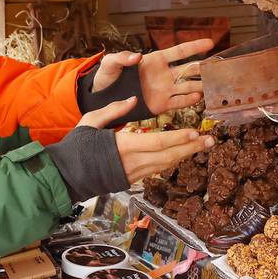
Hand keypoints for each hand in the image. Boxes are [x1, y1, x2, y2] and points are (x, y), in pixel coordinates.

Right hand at [76, 97, 214, 184]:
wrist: (67, 177)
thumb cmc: (76, 147)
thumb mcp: (90, 121)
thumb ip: (113, 110)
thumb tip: (134, 100)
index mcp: (123, 146)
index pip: (157, 143)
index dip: (178, 139)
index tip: (195, 132)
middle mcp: (132, 162)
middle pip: (168, 155)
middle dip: (191, 148)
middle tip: (210, 140)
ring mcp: (134, 173)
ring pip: (166, 164)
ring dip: (186, 155)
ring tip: (202, 145)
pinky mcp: (133, 178)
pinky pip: (158, 168)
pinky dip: (172, 160)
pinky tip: (183, 153)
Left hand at [91, 39, 214, 114]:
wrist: (104, 98)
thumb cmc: (108, 76)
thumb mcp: (111, 63)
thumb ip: (122, 57)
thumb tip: (137, 56)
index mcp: (155, 60)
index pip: (179, 52)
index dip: (194, 47)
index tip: (210, 42)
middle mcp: (164, 74)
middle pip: (189, 69)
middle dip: (203, 67)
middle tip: (218, 67)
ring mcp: (164, 90)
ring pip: (188, 86)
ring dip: (200, 85)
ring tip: (213, 85)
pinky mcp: (161, 105)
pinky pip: (179, 102)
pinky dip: (189, 100)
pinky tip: (198, 97)